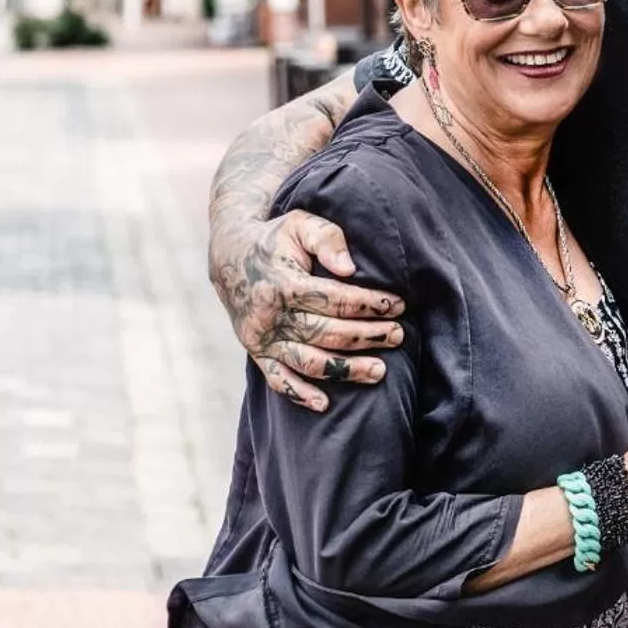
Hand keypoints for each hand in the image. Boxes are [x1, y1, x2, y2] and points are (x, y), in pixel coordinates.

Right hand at [211, 209, 406, 411]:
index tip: (398, 304)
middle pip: (328, 333)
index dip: (369, 304)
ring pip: (309, 362)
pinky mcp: (257, 352)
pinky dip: (300, 394)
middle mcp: (272, 315)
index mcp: (285, 283)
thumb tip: (349, 268)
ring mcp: (263, 338)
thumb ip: (327, 238)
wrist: (230, 256)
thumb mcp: (300, 224)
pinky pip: (278, 380)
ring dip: (346, 370)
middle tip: (398, 335)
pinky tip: (325, 403)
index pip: (335, 300)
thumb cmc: (277, 238)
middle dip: (367, 336)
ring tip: (380, 371)